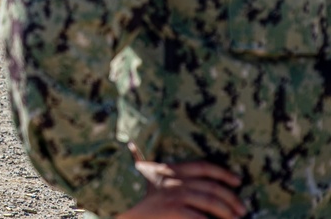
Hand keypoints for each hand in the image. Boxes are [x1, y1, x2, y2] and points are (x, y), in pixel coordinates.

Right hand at [118, 158, 246, 218]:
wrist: (114, 196)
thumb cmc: (123, 183)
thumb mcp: (135, 168)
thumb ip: (138, 157)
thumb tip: (130, 146)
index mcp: (170, 169)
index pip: (204, 167)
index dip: (223, 173)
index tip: (238, 180)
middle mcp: (176, 180)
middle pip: (212, 187)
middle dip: (230, 198)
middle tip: (242, 209)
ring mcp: (176, 195)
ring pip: (211, 202)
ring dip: (227, 211)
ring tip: (237, 218)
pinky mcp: (174, 210)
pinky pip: (200, 218)